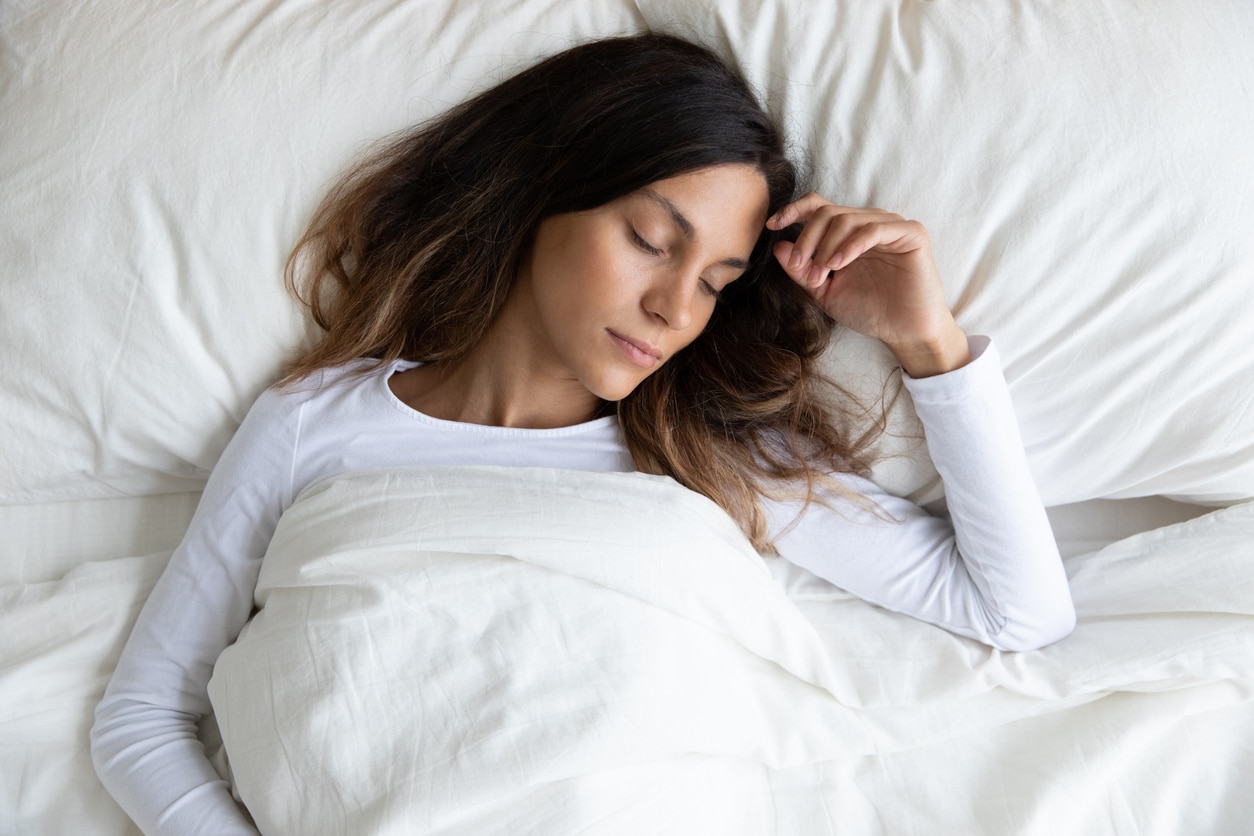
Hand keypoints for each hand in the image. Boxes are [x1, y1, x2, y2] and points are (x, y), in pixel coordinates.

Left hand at [767, 195, 969, 376]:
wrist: (904, 332)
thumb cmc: (869, 311)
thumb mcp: (824, 292)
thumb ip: (801, 270)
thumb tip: (779, 247)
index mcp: (848, 233)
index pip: (818, 206)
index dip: (793, 210)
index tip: (771, 225)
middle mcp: (868, 223)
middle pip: (827, 212)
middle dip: (807, 240)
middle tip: (802, 269)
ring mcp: (890, 225)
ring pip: (846, 219)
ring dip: (825, 247)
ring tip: (820, 276)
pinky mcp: (910, 233)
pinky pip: (873, 229)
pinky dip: (850, 245)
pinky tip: (838, 264)